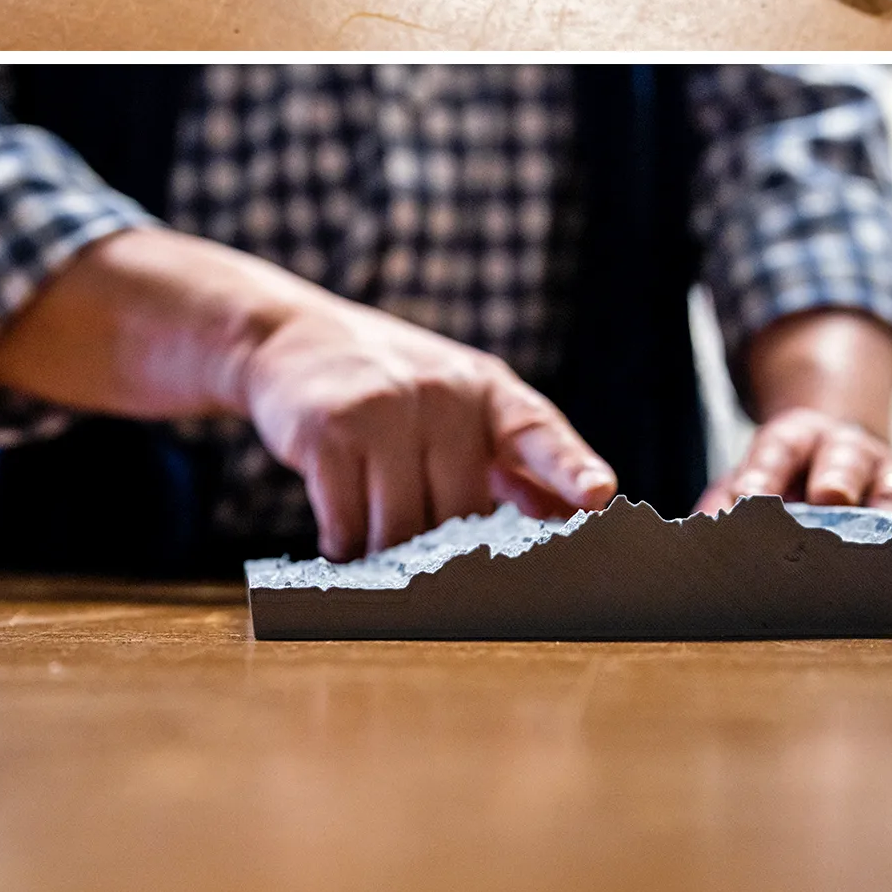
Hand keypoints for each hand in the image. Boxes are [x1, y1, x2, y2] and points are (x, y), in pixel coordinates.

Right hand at [240, 294, 616, 558]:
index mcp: (487, 390)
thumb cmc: (393, 388)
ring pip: (401, 530)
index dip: (569, 467)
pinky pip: (348, 526)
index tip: (597, 496)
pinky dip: (343, 545)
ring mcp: (386, 407)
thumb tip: (578, 514)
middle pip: (460, 515)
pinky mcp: (331, 429)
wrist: (294, 338)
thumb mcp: (460, 405)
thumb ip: (516, 460)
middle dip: (439, 548)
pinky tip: (339, 531)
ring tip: (372, 534)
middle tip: (417, 547)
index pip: (538, 432)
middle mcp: (444, 393)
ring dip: (385, 553)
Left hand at [699, 408, 891, 604]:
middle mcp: (851, 451)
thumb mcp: (751, 483)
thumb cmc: (787, 482)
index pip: (777, 448)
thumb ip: (723, 509)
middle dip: (837, 476)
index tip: (748, 495)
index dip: (763, 470)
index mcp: (799, 438)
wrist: (839, 451)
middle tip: (830, 498)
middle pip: (846, 457)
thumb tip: (695, 547)